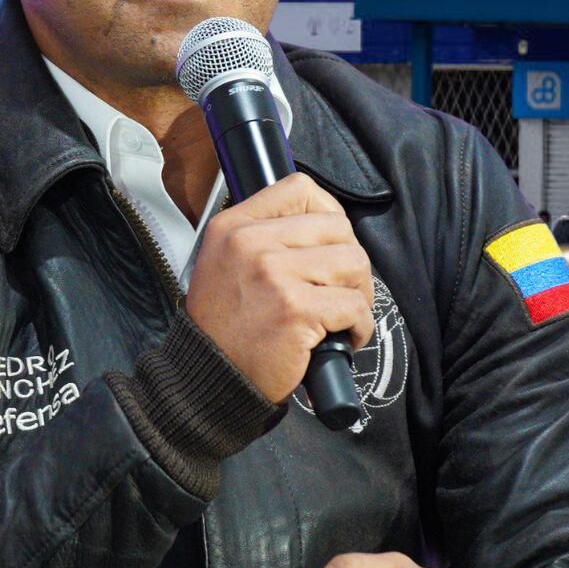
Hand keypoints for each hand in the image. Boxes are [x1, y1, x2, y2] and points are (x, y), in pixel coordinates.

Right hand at [186, 173, 373, 402]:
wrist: (209, 379)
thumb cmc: (224, 327)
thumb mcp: (225, 262)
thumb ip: (263, 235)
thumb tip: (322, 223)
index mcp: (234, 226)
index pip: (299, 189)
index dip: (328, 213)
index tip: (330, 242)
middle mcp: (251, 243)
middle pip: (337, 227)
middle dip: (350, 261)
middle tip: (340, 290)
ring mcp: (275, 275)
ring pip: (354, 262)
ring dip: (359, 293)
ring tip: (342, 315)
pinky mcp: (297, 310)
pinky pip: (355, 306)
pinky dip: (359, 326)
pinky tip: (342, 338)